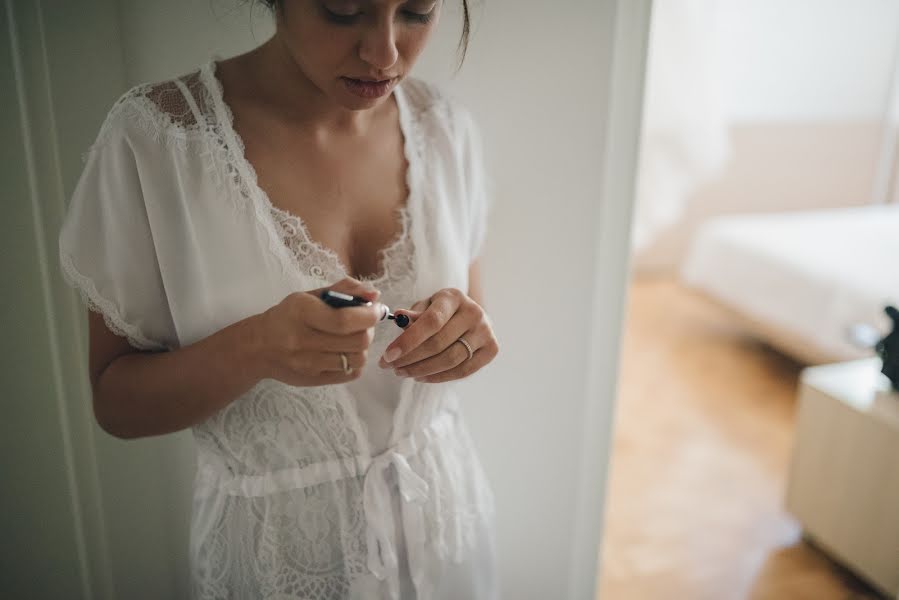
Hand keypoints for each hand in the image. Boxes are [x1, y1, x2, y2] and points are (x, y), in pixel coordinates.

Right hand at [255, 277, 384, 385]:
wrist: (259, 347)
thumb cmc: (288, 317)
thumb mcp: (310, 296)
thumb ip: (345, 290)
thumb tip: (375, 295)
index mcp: (302, 312)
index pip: (345, 320)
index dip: (369, 316)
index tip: (375, 310)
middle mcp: (303, 340)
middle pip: (357, 341)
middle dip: (368, 330)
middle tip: (364, 323)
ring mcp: (308, 364)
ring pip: (358, 359)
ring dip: (363, 347)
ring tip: (353, 337)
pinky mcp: (314, 379)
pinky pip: (351, 373)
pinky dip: (355, 361)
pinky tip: (345, 351)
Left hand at [378, 288, 498, 382]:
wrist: (469, 316)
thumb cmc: (441, 311)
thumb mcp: (426, 307)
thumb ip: (413, 315)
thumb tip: (399, 317)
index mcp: (454, 297)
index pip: (431, 322)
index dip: (408, 341)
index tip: (388, 356)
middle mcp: (474, 312)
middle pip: (438, 344)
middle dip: (410, 359)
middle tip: (391, 367)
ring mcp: (485, 331)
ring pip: (450, 360)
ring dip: (422, 370)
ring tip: (403, 372)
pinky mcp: (491, 349)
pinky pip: (463, 371)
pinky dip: (439, 377)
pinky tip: (421, 376)